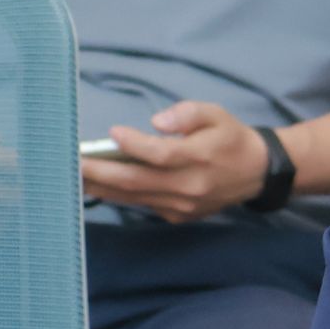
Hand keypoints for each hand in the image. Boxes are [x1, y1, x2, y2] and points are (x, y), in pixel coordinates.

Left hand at [80, 100, 270, 223]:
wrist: (257, 173)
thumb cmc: (231, 138)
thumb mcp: (216, 114)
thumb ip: (188, 113)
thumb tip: (157, 122)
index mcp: (201, 157)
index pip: (161, 154)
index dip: (134, 145)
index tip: (112, 132)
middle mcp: (190, 185)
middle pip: (137, 181)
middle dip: (100, 172)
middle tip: (72, 163)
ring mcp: (184, 205)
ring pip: (135, 198)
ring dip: (102, 187)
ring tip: (74, 177)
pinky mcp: (180, 215)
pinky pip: (144, 206)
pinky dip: (119, 196)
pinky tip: (100, 186)